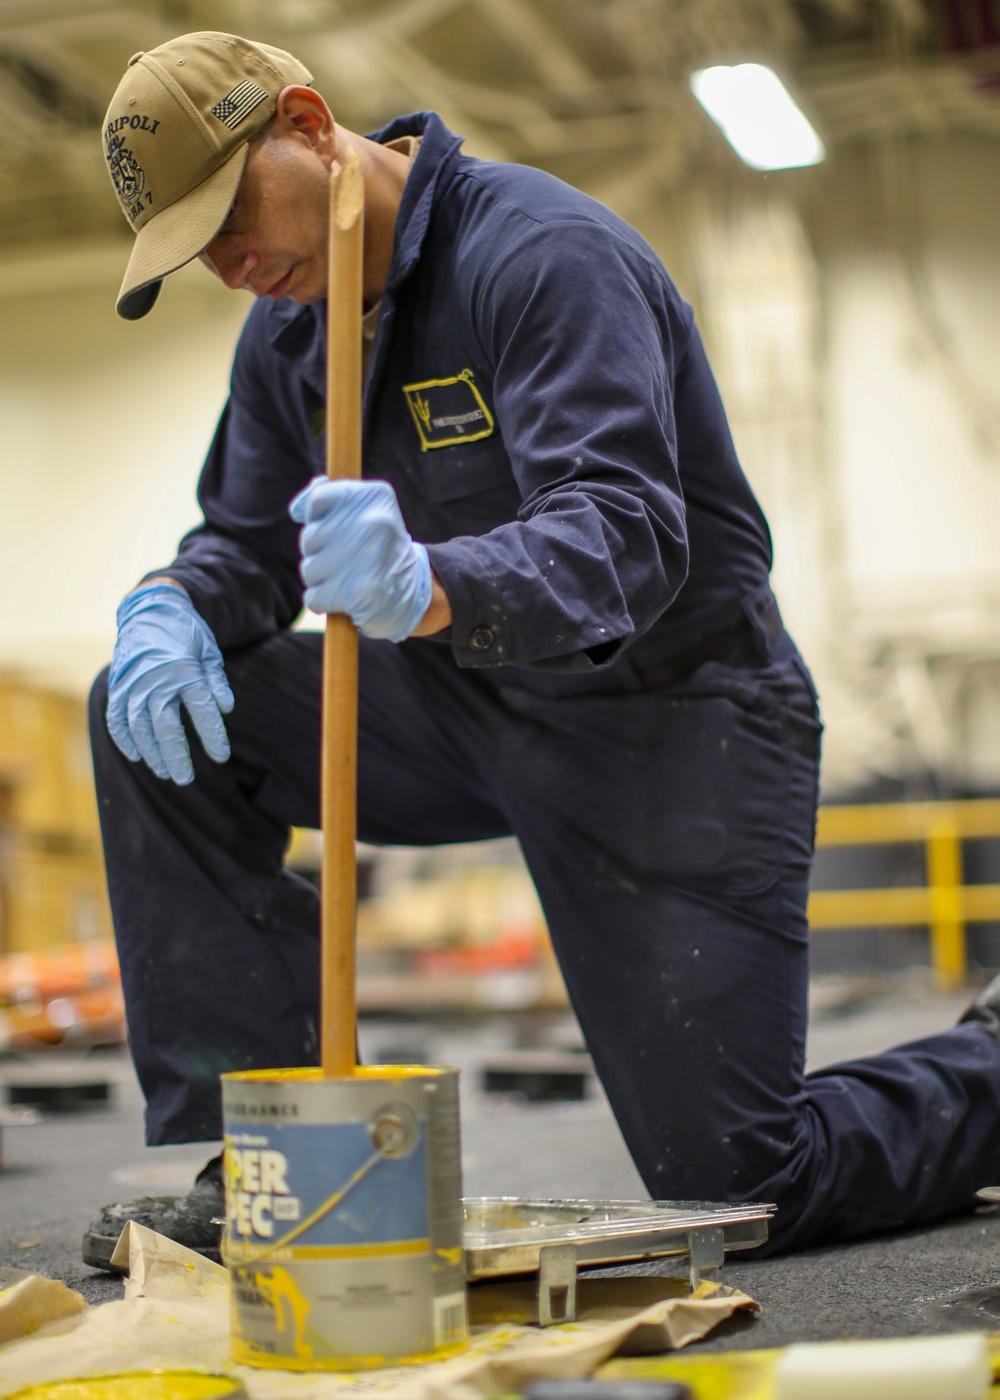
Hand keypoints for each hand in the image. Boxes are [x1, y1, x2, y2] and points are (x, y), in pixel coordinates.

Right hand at [106, 584, 233, 784]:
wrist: (151, 610)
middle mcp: (157, 680)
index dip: (213, 736)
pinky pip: (117, 718)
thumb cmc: (186, 634)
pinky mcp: (117, 686)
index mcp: (185, 670)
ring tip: (165, 771)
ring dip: (151, 753)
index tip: (221, 756)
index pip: (202, 711)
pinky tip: (136, 756)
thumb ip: (217, 681)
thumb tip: (226, 708)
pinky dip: (124, 739)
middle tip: (185, 779)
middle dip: (176, 756)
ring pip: (140, 728)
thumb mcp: (209, 651)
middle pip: (166, 727)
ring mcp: (133, 684)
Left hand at [289, 478, 431, 641]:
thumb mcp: (365, 511)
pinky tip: (345, 598)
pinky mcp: (360, 594)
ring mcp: (368, 558)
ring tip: (347, 578)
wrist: (413, 593)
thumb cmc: (378, 549)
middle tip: (347, 559)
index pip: (317, 499)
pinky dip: (323, 602)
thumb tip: (297, 509)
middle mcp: (375, 523)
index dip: (315, 518)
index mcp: (376, 496)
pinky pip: (314, 597)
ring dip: (320, 580)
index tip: (330, 528)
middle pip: (309, 537)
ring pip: (309, 569)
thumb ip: (331, 498)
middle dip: (318, 553)